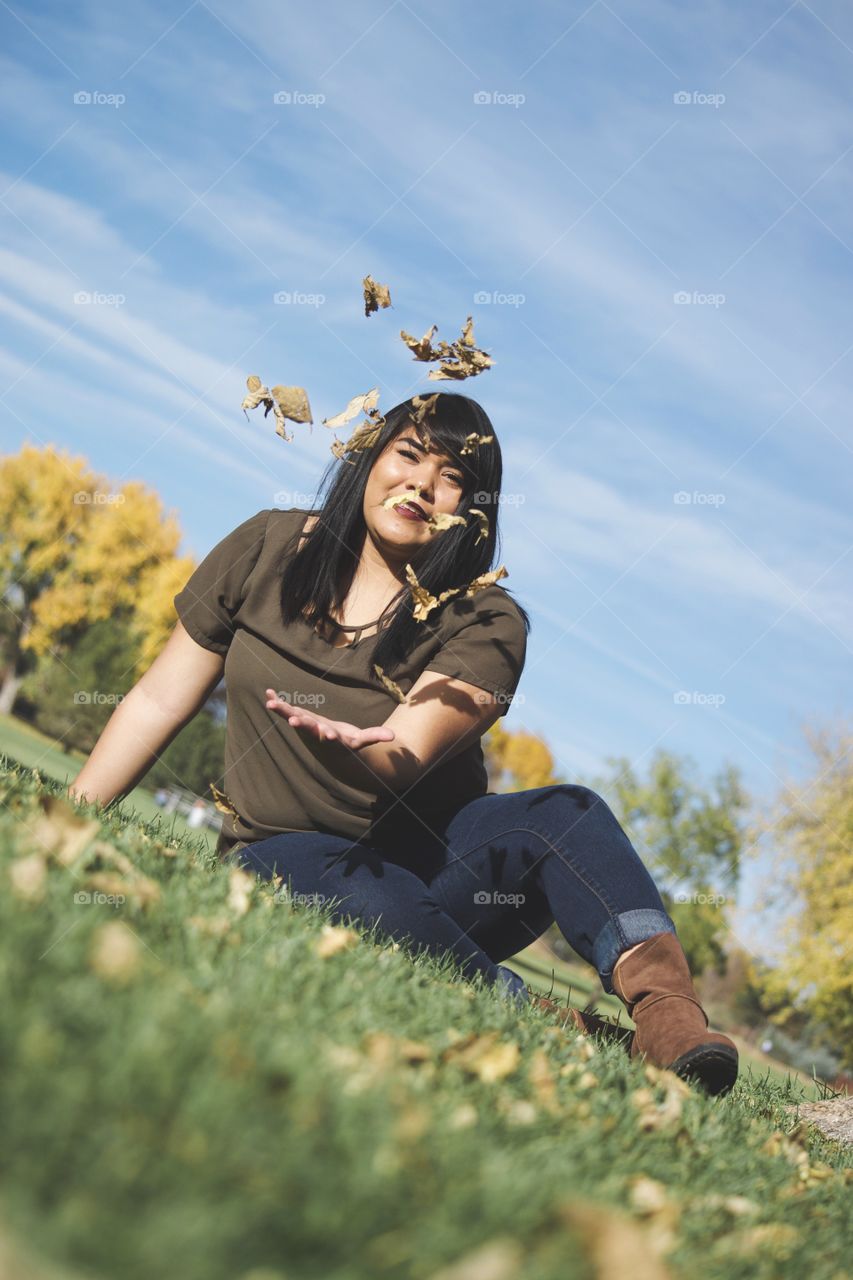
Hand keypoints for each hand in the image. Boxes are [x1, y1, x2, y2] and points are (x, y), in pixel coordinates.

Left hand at [264, 689, 395, 749]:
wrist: (329, 752)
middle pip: (309, 730)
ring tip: (270, 704)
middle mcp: (316, 735)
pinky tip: (269, 694)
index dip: (329, 736)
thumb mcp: (361, 740)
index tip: (329, 735)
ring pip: (293, 718)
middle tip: (293, 721)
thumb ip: (374, 736)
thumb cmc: (347, 743)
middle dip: (302, 725)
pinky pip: (286, 710)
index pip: (331, 739)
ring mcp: (305, 727)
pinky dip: (278, 703)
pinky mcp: (298, 719)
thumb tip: (393, 737)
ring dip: (282, 711)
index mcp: (332, 740)